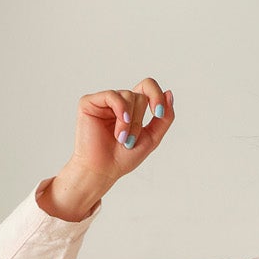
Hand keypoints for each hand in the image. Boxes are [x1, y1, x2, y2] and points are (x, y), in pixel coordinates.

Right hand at [43, 80, 176, 221]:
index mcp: (132, 108)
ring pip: (128, 95)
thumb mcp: (152, 138)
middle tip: (129, 140)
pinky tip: (118, 128)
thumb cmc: (123, 157)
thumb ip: (165, 118)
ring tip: (121, 139)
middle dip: (139, 120)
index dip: (156, 95)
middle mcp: (118, 101)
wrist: (103, 170)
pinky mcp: (89, 102)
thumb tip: (169, 93)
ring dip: (129, 122)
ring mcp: (104, 101)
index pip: (147, 87)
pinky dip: (120, 111)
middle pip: (140, 95)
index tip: (158, 113)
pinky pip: (112, 95)